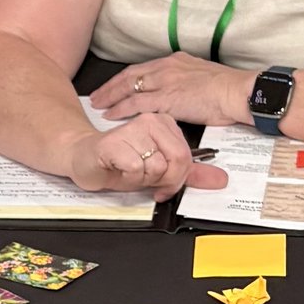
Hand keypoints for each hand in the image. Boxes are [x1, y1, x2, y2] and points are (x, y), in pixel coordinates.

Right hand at [67, 112, 227, 198]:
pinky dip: (127, 178)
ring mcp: (133, 128)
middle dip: (163, 181)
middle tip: (145, 179)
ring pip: (156, 168)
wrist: (84, 158)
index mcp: (164, 123)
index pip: (186, 157)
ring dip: (142, 180)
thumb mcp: (162, 170)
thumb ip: (191, 173)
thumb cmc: (120, 161)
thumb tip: (219, 179)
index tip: (162, 183)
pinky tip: (118, 168)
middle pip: (177, 162)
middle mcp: (150, 121)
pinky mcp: (115, 142)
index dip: (176, 178)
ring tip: (128, 170)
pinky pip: (136, 170)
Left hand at [89, 55, 246, 129]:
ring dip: (111, 97)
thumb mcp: (203, 77)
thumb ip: (186, 82)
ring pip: (129, 87)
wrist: (238, 92)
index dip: (125, 78)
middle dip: (111, 86)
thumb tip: (180, 92)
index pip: (143, 68)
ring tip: (98, 106)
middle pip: (130, 75)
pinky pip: (137, 103)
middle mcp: (167, 68)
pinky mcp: (167, 98)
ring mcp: (165, 82)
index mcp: (176, 61)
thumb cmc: (228, 89)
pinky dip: (121, 109)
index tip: (114, 85)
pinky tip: (111, 115)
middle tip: (97, 96)